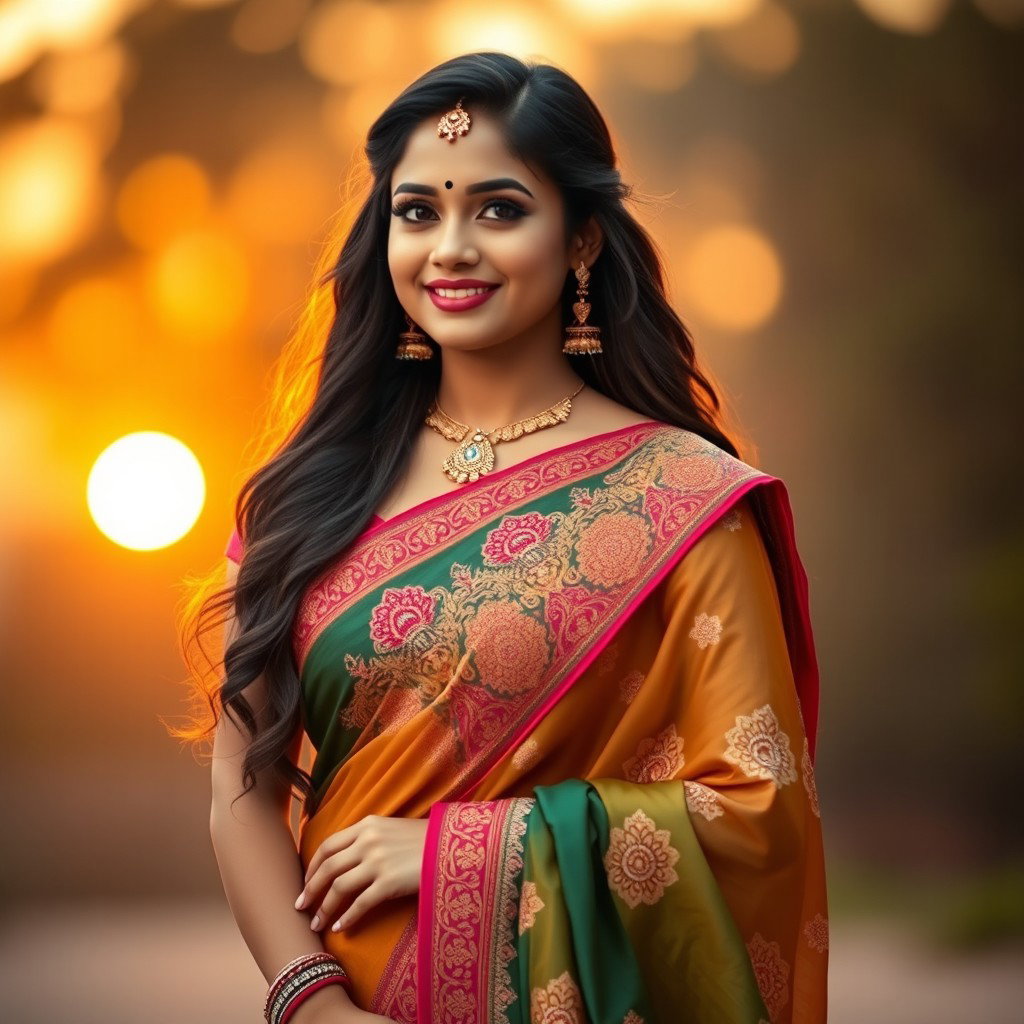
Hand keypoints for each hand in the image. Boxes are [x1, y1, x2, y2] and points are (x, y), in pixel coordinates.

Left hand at [296, 814, 428, 933]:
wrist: (450, 845)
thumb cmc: (423, 839)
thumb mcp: (391, 829)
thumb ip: (367, 838)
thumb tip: (344, 858)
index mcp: (367, 825)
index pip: (328, 845)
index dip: (312, 867)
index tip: (306, 882)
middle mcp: (368, 841)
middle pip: (328, 867)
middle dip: (310, 889)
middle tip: (300, 906)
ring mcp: (378, 861)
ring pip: (339, 887)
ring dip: (324, 908)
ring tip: (317, 923)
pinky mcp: (389, 882)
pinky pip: (360, 904)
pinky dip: (347, 918)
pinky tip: (341, 928)